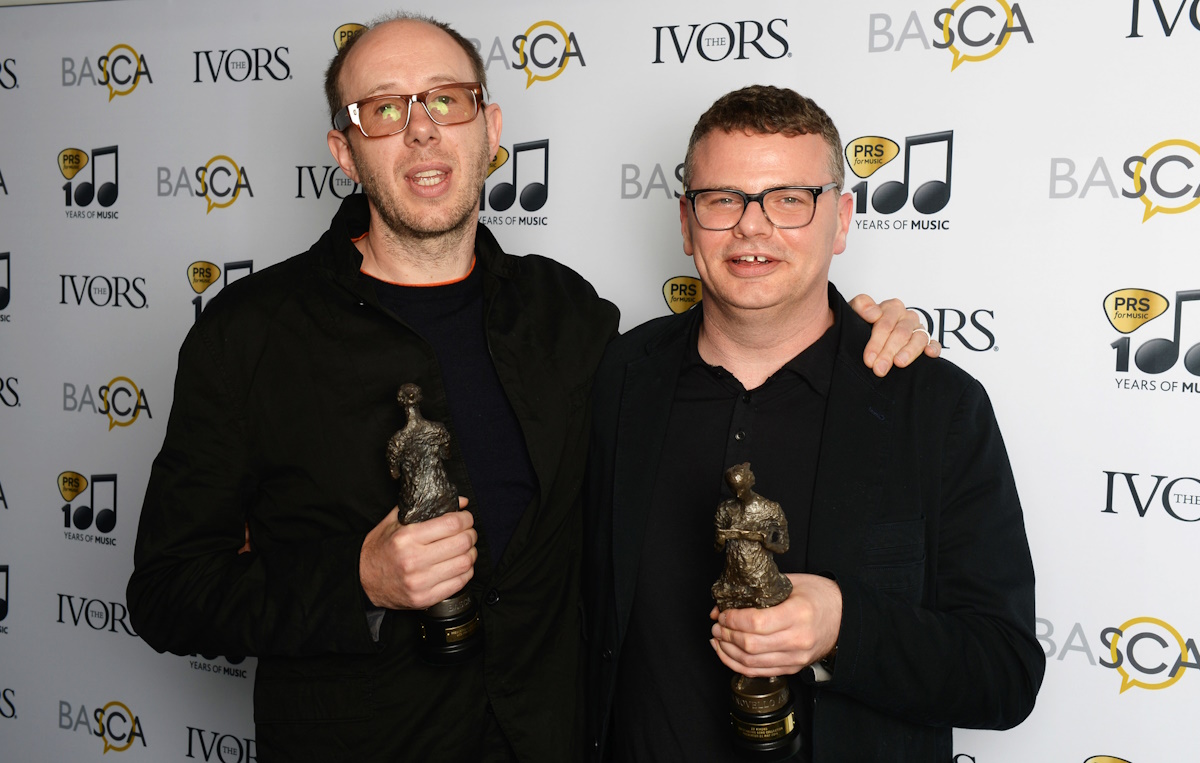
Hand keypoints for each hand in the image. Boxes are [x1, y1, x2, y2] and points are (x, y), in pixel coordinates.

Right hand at [359, 497, 476, 609]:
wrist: (362, 578)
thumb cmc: (381, 547)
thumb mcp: (395, 520)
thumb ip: (425, 507)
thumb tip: (460, 501)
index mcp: (407, 537)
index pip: (451, 524)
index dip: (466, 518)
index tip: (466, 518)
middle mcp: (413, 560)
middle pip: (462, 543)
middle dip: (471, 534)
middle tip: (468, 532)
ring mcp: (420, 582)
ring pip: (465, 564)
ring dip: (471, 553)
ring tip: (466, 549)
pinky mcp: (425, 598)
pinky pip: (459, 583)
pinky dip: (466, 572)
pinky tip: (459, 565)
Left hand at [709, 573, 840, 676]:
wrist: (844, 617)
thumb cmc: (819, 596)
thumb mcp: (792, 583)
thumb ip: (760, 590)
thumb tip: (727, 601)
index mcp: (798, 614)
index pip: (756, 623)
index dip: (733, 620)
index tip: (724, 613)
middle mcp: (797, 640)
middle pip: (750, 645)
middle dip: (726, 635)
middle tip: (717, 625)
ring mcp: (795, 658)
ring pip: (751, 663)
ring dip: (728, 651)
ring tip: (717, 638)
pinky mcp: (793, 668)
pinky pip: (758, 672)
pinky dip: (737, 665)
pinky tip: (726, 653)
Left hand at [850, 294, 941, 376]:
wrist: (863, 331)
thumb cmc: (861, 322)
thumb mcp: (855, 312)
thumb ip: (861, 306)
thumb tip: (873, 314)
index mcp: (891, 307)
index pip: (885, 324)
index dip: (876, 342)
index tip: (869, 358)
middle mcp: (906, 317)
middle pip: (900, 333)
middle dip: (889, 352)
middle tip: (879, 368)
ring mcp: (917, 328)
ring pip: (918, 338)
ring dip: (909, 351)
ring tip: (899, 363)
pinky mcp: (926, 340)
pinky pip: (934, 342)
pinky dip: (933, 347)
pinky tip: (929, 354)